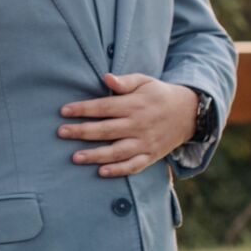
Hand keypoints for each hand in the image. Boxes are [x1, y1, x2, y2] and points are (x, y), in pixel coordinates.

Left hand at [57, 73, 196, 177]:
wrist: (189, 113)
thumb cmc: (159, 94)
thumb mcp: (145, 81)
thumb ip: (125, 81)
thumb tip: (105, 78)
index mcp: (134, 105)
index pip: (104, 107)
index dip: (83, 109)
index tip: (63, 111)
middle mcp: (138, 125)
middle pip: (106, 130)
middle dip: (82, 132)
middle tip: (61, 133)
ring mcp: (145, 142)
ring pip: (117, 151)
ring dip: (95, 155)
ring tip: (75, 157)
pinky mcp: (151, 156)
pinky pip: (134, 166)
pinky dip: (118, 170)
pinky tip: (101, 172)